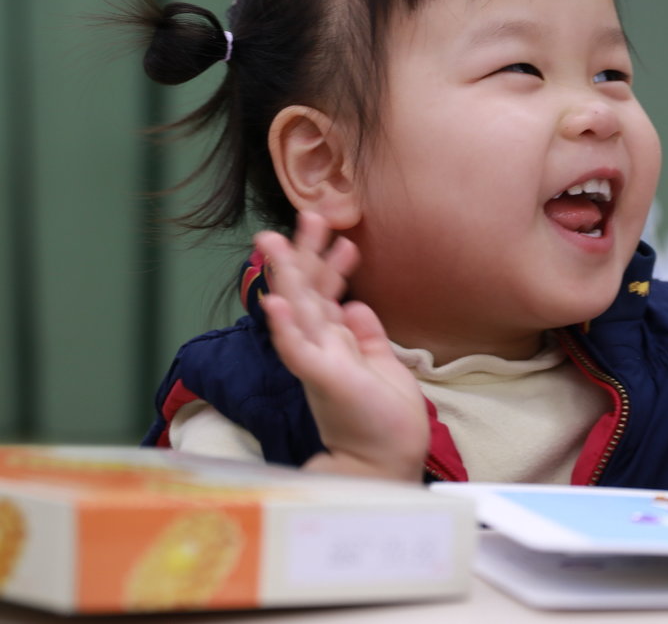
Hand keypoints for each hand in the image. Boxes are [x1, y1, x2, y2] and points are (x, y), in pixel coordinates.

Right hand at [255, 211, 429, 481]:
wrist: (386, 461)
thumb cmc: (384, 420)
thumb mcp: (382, 367)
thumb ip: (367, 337)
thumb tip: (357, 306)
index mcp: (336, 344)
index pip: (327, 295)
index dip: (333, 266)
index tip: (347, 240)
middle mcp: (321, 348)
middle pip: (307, 292)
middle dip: (305, 253)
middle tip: (308, 214)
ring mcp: (317, 363)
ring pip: (296, 311)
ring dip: (287, 275)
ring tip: (274, 242)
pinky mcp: (321, 381)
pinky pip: (297, 351)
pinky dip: (286, 327)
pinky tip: (276, 302)